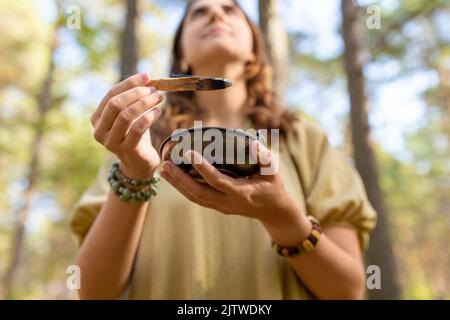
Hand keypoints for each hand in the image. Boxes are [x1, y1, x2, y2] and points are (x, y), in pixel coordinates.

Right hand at [91, 73, 163, 178]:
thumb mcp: (131, 115)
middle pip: (116, 104)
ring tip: (159, 97)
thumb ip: (133, 99)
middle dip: (137, 93)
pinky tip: (158, 111)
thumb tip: (147, 77)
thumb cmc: (135, 135)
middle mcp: (99, 130)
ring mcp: (111, 141)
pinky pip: (137, 129)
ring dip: (145, 103)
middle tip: (154, 89)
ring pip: (126, 115)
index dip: (129, 83)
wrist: (139, 162)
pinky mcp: (125, 150)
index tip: (147, 76)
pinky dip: (149, 117)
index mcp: (97, 118)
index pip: (111, 94)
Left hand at [160, 140, 310, 243]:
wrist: (273, 210)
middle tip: (166, 164)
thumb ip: (264, 156)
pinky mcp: (217, 206)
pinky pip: (197, 198)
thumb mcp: (274, 170)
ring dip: (178, 184)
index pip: (219, 181)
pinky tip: (173, 177)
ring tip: (164, 169)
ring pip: (195, 198)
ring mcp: (222, 207)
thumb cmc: (273, 185)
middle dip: (180, 180)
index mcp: (243, 192)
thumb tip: (251, 143)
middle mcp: (229, 202)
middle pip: (199, 193)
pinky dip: (183, 188)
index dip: (203, 168)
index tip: (190, 153)